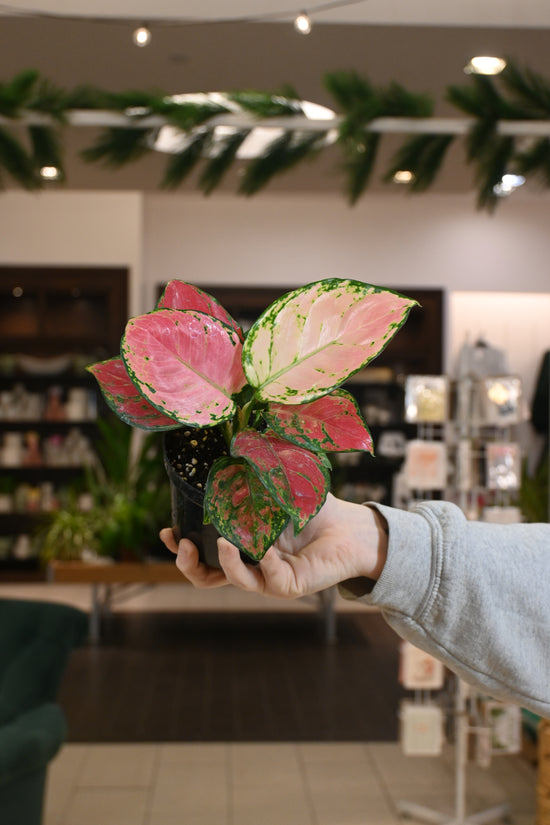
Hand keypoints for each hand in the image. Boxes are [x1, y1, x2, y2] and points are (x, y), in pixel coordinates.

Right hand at [160, 493, 387, 599]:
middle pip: (206, 578)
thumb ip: (254, 472)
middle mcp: (250, 565)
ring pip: (235, 580)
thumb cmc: (311, 507)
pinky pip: (270, 579)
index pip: (202, 553)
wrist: (348, 526)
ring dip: (225, 564)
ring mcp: (268, 578)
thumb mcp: (276, 485)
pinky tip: (267, 548)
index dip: (181, 547)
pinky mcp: (289, 585)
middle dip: (188, 565)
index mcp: (241, 544)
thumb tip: (234, 441)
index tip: (168, 530)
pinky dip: (265, 563)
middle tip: (183, 546)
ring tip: (222, 543)